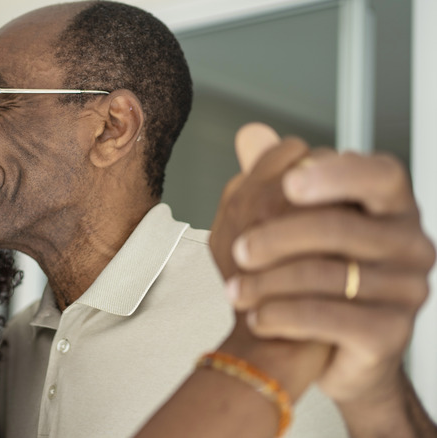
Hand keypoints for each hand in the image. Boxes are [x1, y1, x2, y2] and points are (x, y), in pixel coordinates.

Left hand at [211, 122, 435, 435]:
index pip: (380, 175)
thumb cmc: (311, 277)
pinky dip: (284, 316)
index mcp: (390, 206)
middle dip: (279, 237)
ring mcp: (407, 291)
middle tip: (238, 250)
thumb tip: (250, 134)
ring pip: (329, 275)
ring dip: (269, 283)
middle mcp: (410, 244)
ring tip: (233, 290)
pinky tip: (256, 317)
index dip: (336, 174)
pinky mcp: (391, 334)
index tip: (287, 184)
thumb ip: (273, 176)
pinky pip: (332, 318)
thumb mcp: (287, 222)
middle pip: (342, 227)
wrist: (329, 349)